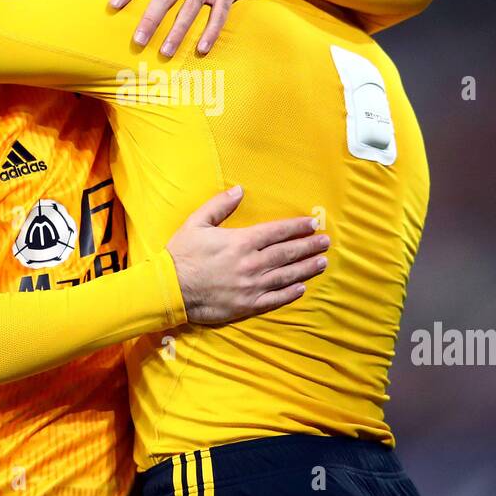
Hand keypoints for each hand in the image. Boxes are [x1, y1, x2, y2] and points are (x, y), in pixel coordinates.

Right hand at [166, 186, 328, 324]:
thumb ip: (220, 205)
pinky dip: (290, 294)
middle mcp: (251, 263)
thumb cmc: (181, 254)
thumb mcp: (197, 222)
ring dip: (306, 269)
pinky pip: (274, 299)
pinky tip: (301, 288)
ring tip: (322, 263)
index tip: (313, 224)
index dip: (297, 227)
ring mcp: (251, 286)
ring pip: (286, 276)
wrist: (169, 289)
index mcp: (241, 242)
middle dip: (309, 247)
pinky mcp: (246, 305)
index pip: (277, 232)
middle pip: (287, 253)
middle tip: (326, 243)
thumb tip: (240, 190)